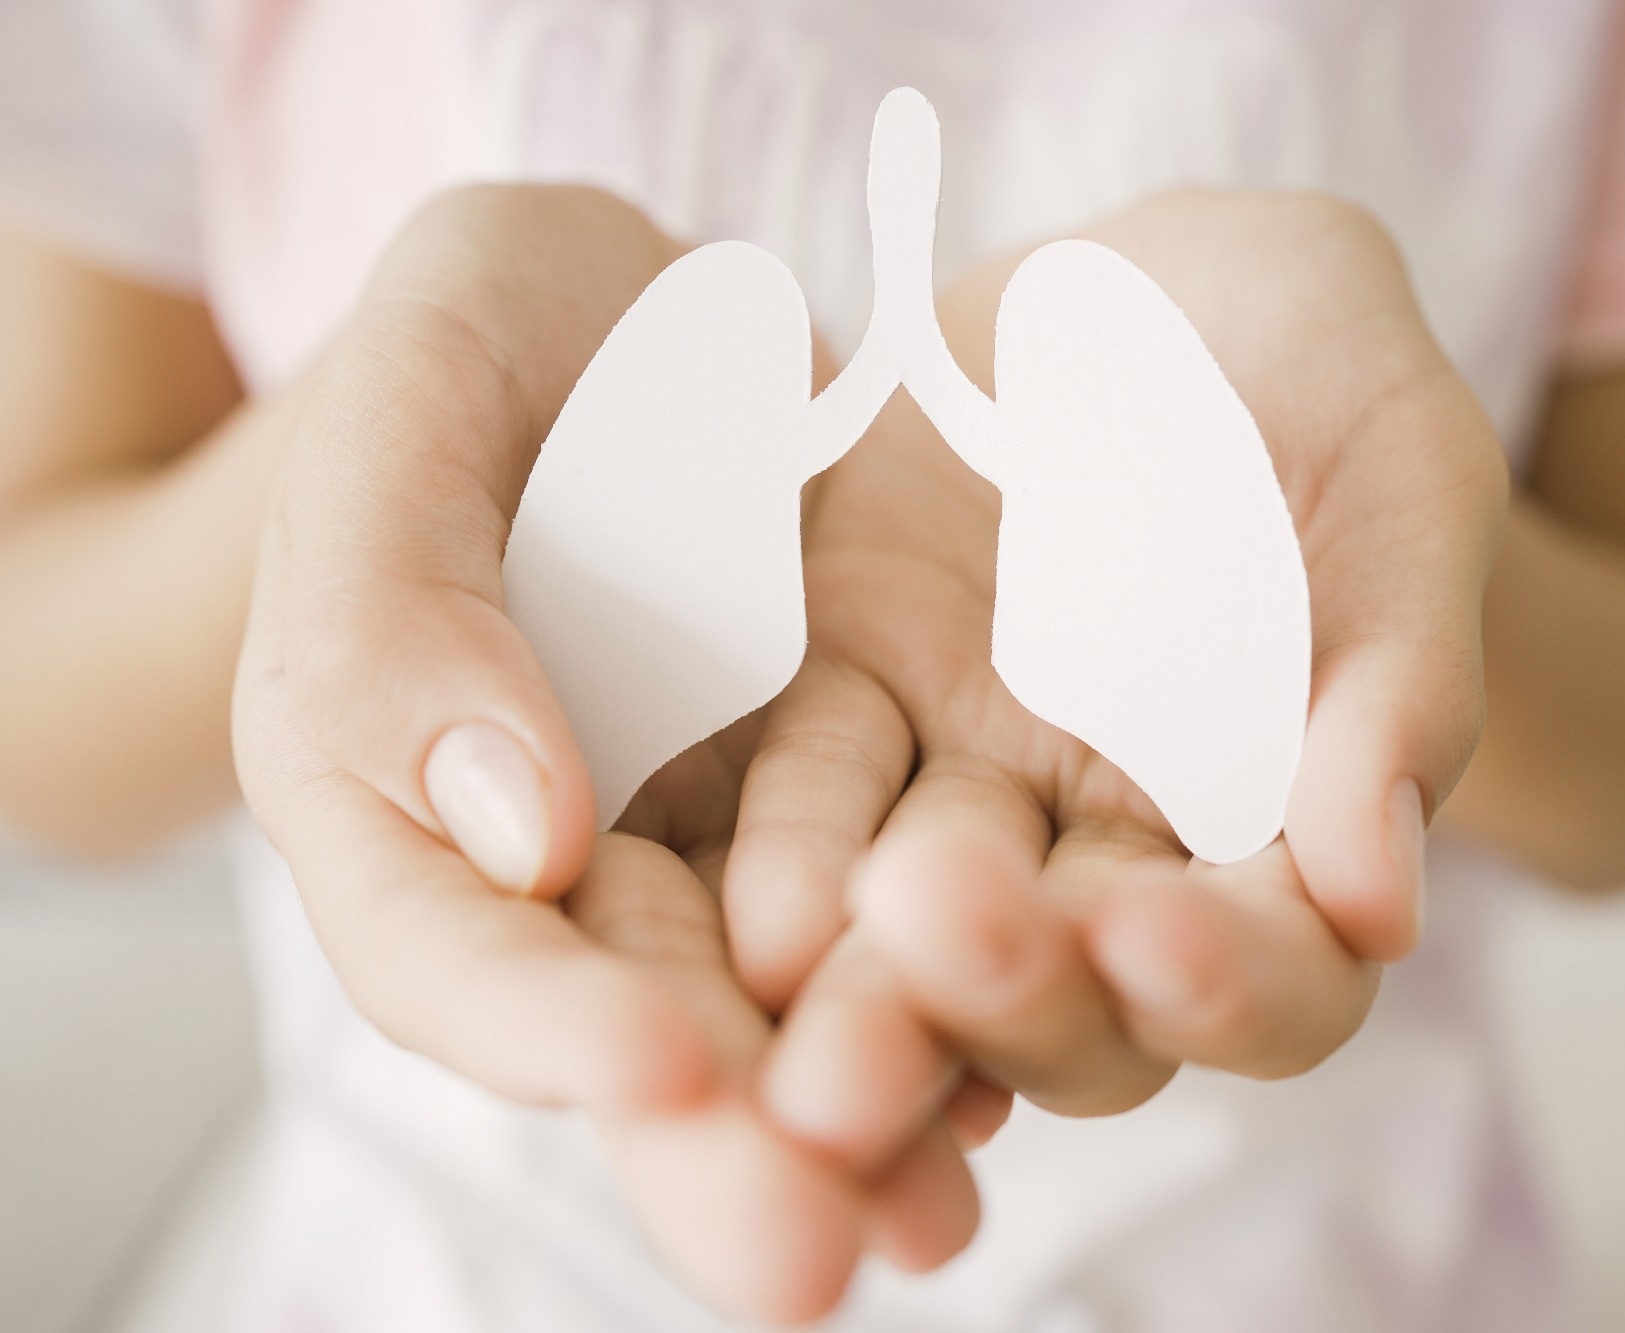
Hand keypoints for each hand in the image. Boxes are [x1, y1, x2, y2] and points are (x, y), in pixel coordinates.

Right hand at [232, 185, 983, 1323]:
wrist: (659, 320)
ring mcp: (710, 851)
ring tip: (926, 1226)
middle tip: (805, 1259)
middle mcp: (557, 867)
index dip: (543, 1026)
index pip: (447, 948)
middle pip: (618, 1037)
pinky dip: (947, 1014)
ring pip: (769, 1018)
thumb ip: (404, 599)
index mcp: (394, 788)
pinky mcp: (847, 817)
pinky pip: (890, 933)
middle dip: (713, 1150)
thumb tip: (517, 834)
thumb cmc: (506, 331)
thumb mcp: (424, 387)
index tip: (663, 1073)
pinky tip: (1014, 1094)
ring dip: (846, 1128)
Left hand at [731, 189, 1507, 1168]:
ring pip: (914, 947)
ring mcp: (965, 796)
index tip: (1155, 937)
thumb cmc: (1315, 358)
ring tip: (785, 961)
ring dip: (853, 983)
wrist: (1133, 284)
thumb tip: (1378, 899)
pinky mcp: (839, 712)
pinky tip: (706, 874)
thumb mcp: (1397, 466)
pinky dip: (755, 849)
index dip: (1229, 986)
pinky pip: (788, 800)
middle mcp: (1114, 856)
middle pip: (1076, 1008)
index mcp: (1283, 832)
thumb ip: (1401, 670)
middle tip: (933, 931)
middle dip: (1009, 995)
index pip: (1281, 977)